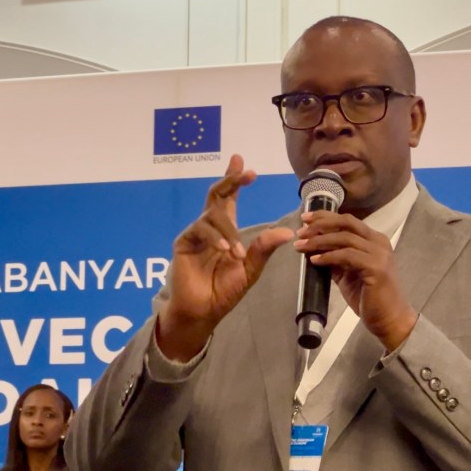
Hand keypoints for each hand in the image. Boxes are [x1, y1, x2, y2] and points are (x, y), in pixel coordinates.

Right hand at [157, 155, 293, 361]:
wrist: (203, 311)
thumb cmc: (224, 291)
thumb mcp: (250, 269)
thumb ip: (264, 249)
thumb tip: (287, 232)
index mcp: (226, 229)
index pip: (229, 198)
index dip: (234, 178)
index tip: (240, 160)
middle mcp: (210, 227)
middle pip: (217, 195)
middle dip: (231, 181)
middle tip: (246, 172)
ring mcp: (196, 233)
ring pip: (212, 216)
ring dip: (228, 231)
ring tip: (236, 253)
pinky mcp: (183, 243)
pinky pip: (199, 231)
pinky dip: (214, 239)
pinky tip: (225, 250)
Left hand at [293, 210, 416, 349]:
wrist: (389, 319)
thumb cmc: (369, 298)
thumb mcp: (347, 274)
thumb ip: (334, 259)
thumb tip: (312, 248)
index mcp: (373, 240)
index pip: (347, 221)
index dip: (325, 217)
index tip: (304, 219)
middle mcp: (378, 242)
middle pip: (346, 223)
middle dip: (320, 224)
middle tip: (300, 232)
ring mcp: (379, 254)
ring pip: (344, 238)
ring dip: (320, 241)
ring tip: (301, 247)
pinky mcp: (376, 268)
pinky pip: (347, 256)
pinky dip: (329, 256)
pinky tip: (315, 261)